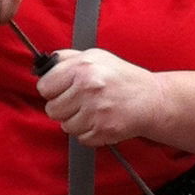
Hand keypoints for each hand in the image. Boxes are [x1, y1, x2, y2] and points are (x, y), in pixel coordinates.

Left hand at [37, 48, 161, 146]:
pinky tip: (100, 120)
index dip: (52, 90)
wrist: (152, 98)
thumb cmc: (122, 77)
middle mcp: (89, 88)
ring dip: (76, 121)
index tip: (62, 90)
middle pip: (52, 109)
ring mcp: (96, 111)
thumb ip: (67, 58)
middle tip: (80, 101)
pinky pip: (80, 138)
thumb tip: (43, 66)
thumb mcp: (96, 57)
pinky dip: (89, 133)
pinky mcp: (103, 130)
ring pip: (65, 126)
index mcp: (83, 67)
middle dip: (64, 107)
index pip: (44, 87)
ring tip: (93, 110)